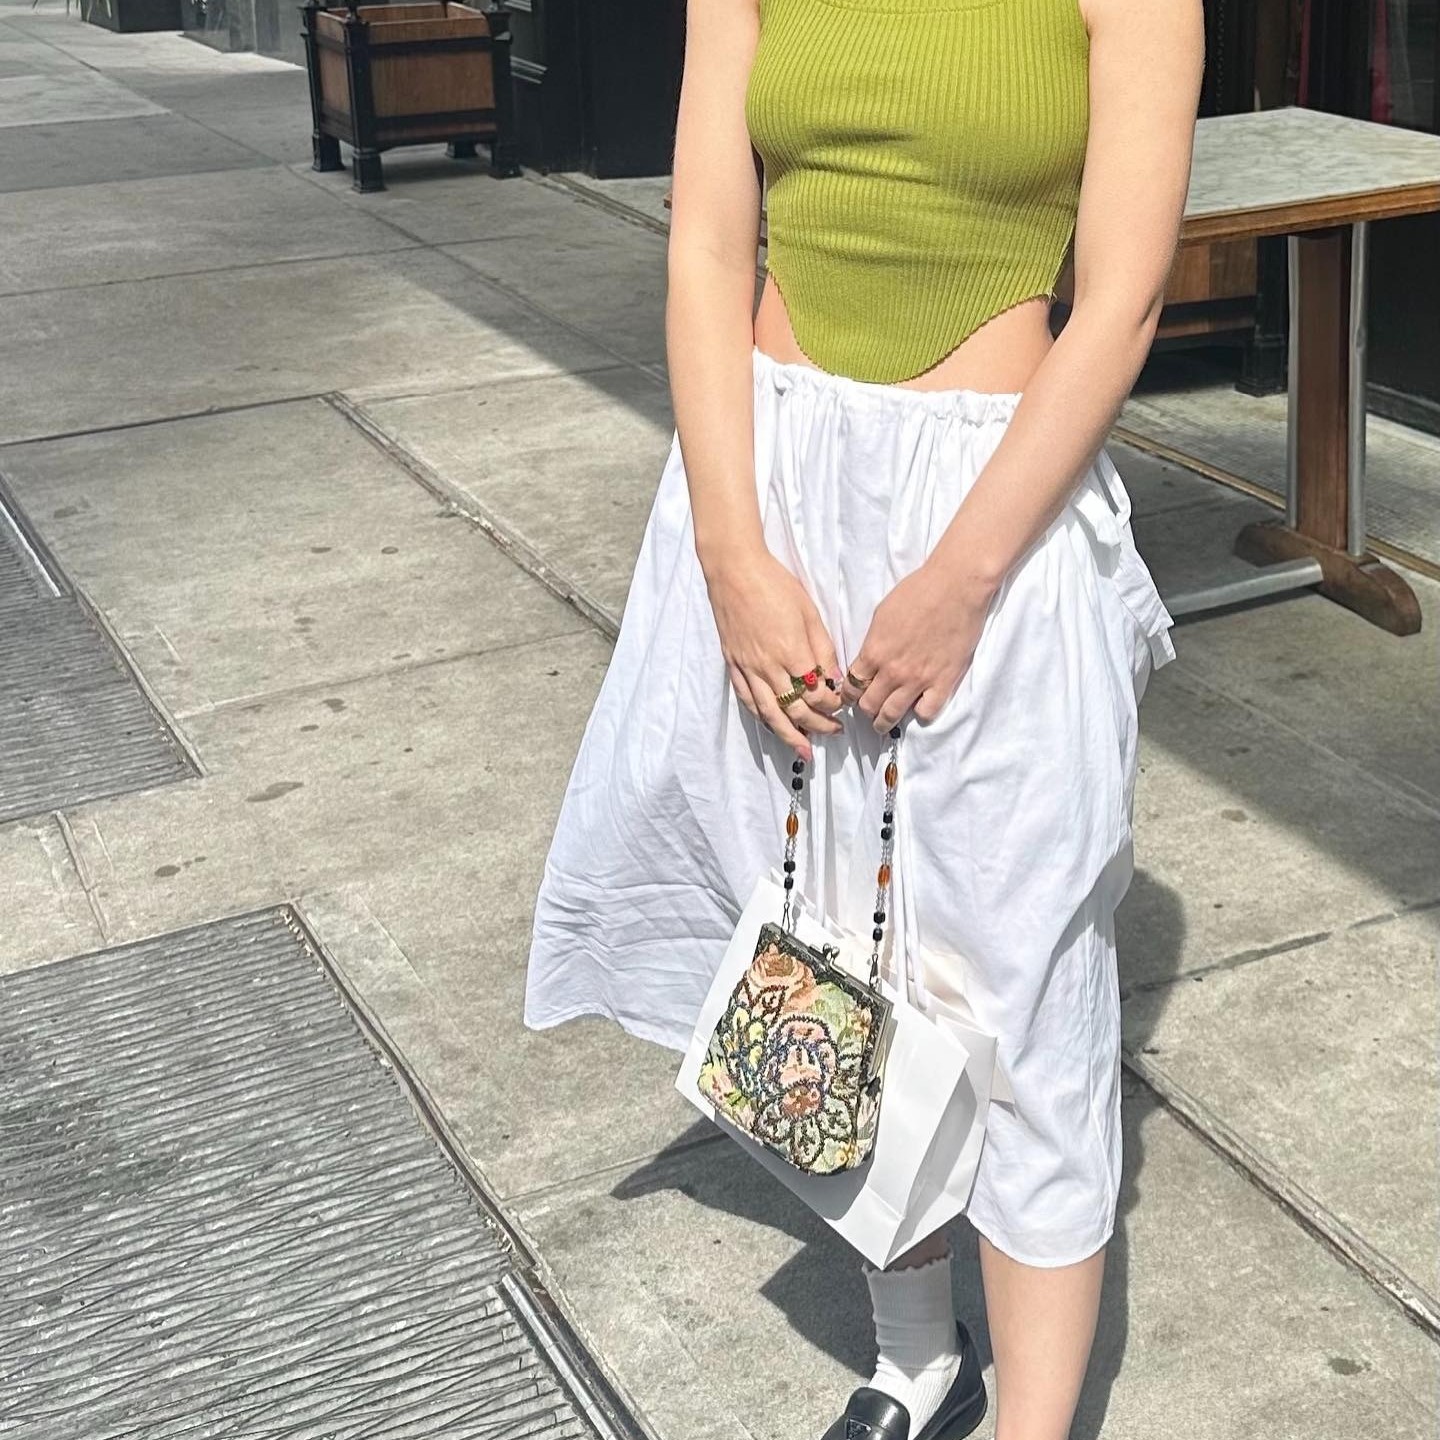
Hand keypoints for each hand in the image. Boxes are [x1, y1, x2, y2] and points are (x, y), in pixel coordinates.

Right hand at [702, 545, 844, 762]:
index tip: (842, 706)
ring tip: (804, 750)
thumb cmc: (775, 585)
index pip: (816, 693)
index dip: (831, 705)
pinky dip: (762, 718)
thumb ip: (823, 649)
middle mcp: (768, 667)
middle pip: (795, 709)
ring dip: (788, 735)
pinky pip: (748, 700)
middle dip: (817, 726)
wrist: (734, 571)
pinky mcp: (733, 664)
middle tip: (834, 733)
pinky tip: (772, 726)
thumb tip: (834, 679)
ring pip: (769, 713)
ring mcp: (748, 668)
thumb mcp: (809, 612)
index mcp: (791, 653)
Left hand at [842, 561, 994, 730]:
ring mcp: (918, 679)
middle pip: (869, 705)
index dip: (849, 694)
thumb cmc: (917, 592)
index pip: (852, 686)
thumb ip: (873, 643)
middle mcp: (892, 671)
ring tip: (884, 722)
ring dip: (884, 721)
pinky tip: (919, 706)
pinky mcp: (944, 681)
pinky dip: (920, 713)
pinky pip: (927, 712)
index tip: (852, 696)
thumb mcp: (881, 615)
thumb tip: (868, 660)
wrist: (955, 587)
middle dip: (865, 709)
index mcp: (874, 652)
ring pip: (892, 715)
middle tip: (869, 708)